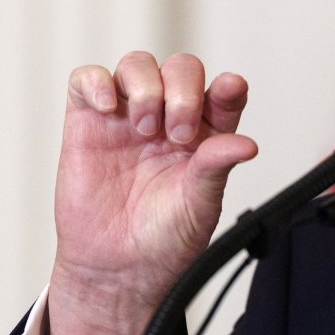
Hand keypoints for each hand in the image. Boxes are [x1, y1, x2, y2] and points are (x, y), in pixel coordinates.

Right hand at [46, 52, 257, 334]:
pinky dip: (97, 83)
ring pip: (137, 65)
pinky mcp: (87, 123)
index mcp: (207, 134)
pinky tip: (107, 107)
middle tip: (177, 132)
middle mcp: (170, 117)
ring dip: (145, 86)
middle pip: (181, 69)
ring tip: (144, 126)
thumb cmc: (165, 237)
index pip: (223, 93)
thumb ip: (217, 167)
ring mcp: (128, 117)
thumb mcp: (200, 204)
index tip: (229, 91)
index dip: (228, 87)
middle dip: (183, 91)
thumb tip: (247, 144)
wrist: (118, 268)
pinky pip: (87, 80)